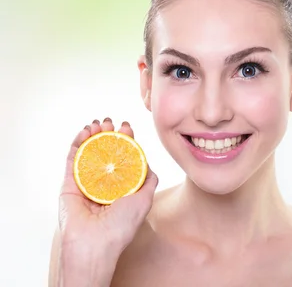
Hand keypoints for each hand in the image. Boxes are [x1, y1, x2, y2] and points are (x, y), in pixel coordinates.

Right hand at [58, 118, 158, 252]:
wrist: (95, 242)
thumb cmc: (122, 225)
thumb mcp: (144, 199)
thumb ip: (148, 180)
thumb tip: (149, 165)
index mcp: (120, 186)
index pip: (122, 157)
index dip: (124, 140)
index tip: (126, 126)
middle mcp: (103, 183)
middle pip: (104, 152)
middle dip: (107, 134)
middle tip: (110, 121)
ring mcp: (85, 183)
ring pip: (88, 152)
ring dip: (92, 135)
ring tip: (98, 123)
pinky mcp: (69, 185)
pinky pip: (72, 160)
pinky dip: (77, 144)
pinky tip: (84, 132)